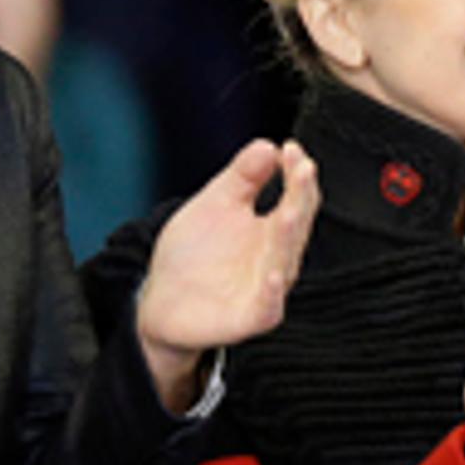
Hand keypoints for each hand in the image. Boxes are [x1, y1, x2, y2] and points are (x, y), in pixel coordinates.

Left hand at [135, 139, 321, 410]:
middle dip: (301, 197)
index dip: (298, 174)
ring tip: (288, 214)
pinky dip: (271, 294)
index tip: (292, 150)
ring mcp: (265, 289)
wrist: (163, 302)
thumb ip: (243, 176)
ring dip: (289, 238)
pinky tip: (273, 276)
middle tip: (301, 169)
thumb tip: (268, 146)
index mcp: (272, 230)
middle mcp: (276, 258)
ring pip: (285, 263)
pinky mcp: (250, 318)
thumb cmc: (194, 257)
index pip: (297, 198)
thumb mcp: (216, 204)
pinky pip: (267, 309)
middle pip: (296, 225)